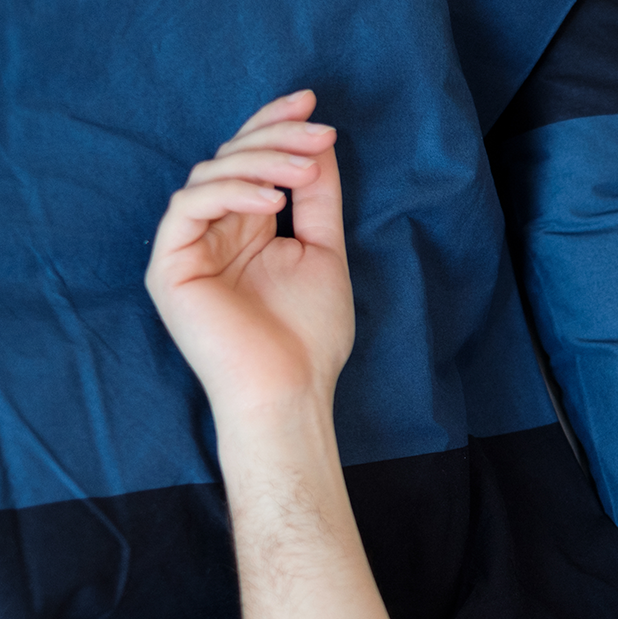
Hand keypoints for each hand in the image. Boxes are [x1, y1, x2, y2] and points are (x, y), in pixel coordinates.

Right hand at [145, 90, 353, 425]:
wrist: (289, 391)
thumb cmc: (309, 335)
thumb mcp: (323, 251)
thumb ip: (317, 198)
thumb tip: (319, 141)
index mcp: (247, 227)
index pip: (252, 161)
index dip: (276, 126)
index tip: (314, 104)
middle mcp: (213, 231)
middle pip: (231, 158)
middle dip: (276, 137)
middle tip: (318, 131)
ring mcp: (188, 247)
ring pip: (211, 175)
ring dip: (262, 163)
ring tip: (305, 171)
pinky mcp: (169, 265)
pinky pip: (189, 206)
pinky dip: (232, 194)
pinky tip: (275, 201)